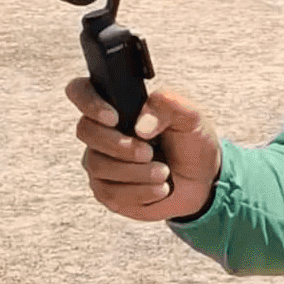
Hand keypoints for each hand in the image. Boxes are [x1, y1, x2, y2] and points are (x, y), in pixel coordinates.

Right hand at [66, 77, 220, 222]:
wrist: (202, 179)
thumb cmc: (191, 141)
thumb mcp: (190, 116)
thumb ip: (169, 105)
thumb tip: (141, 124)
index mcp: (118, 105)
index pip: (81, 91)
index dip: (88, 102)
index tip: (114, 118)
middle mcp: (103, 132)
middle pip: (85, 131)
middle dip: (118, 144)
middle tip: (149, 152)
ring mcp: (101, 161)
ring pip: (97, 165)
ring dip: (135, 172)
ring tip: (164, 172)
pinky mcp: (107, 190)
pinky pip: (109, 192)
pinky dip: (139, 191)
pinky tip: (159, 188)